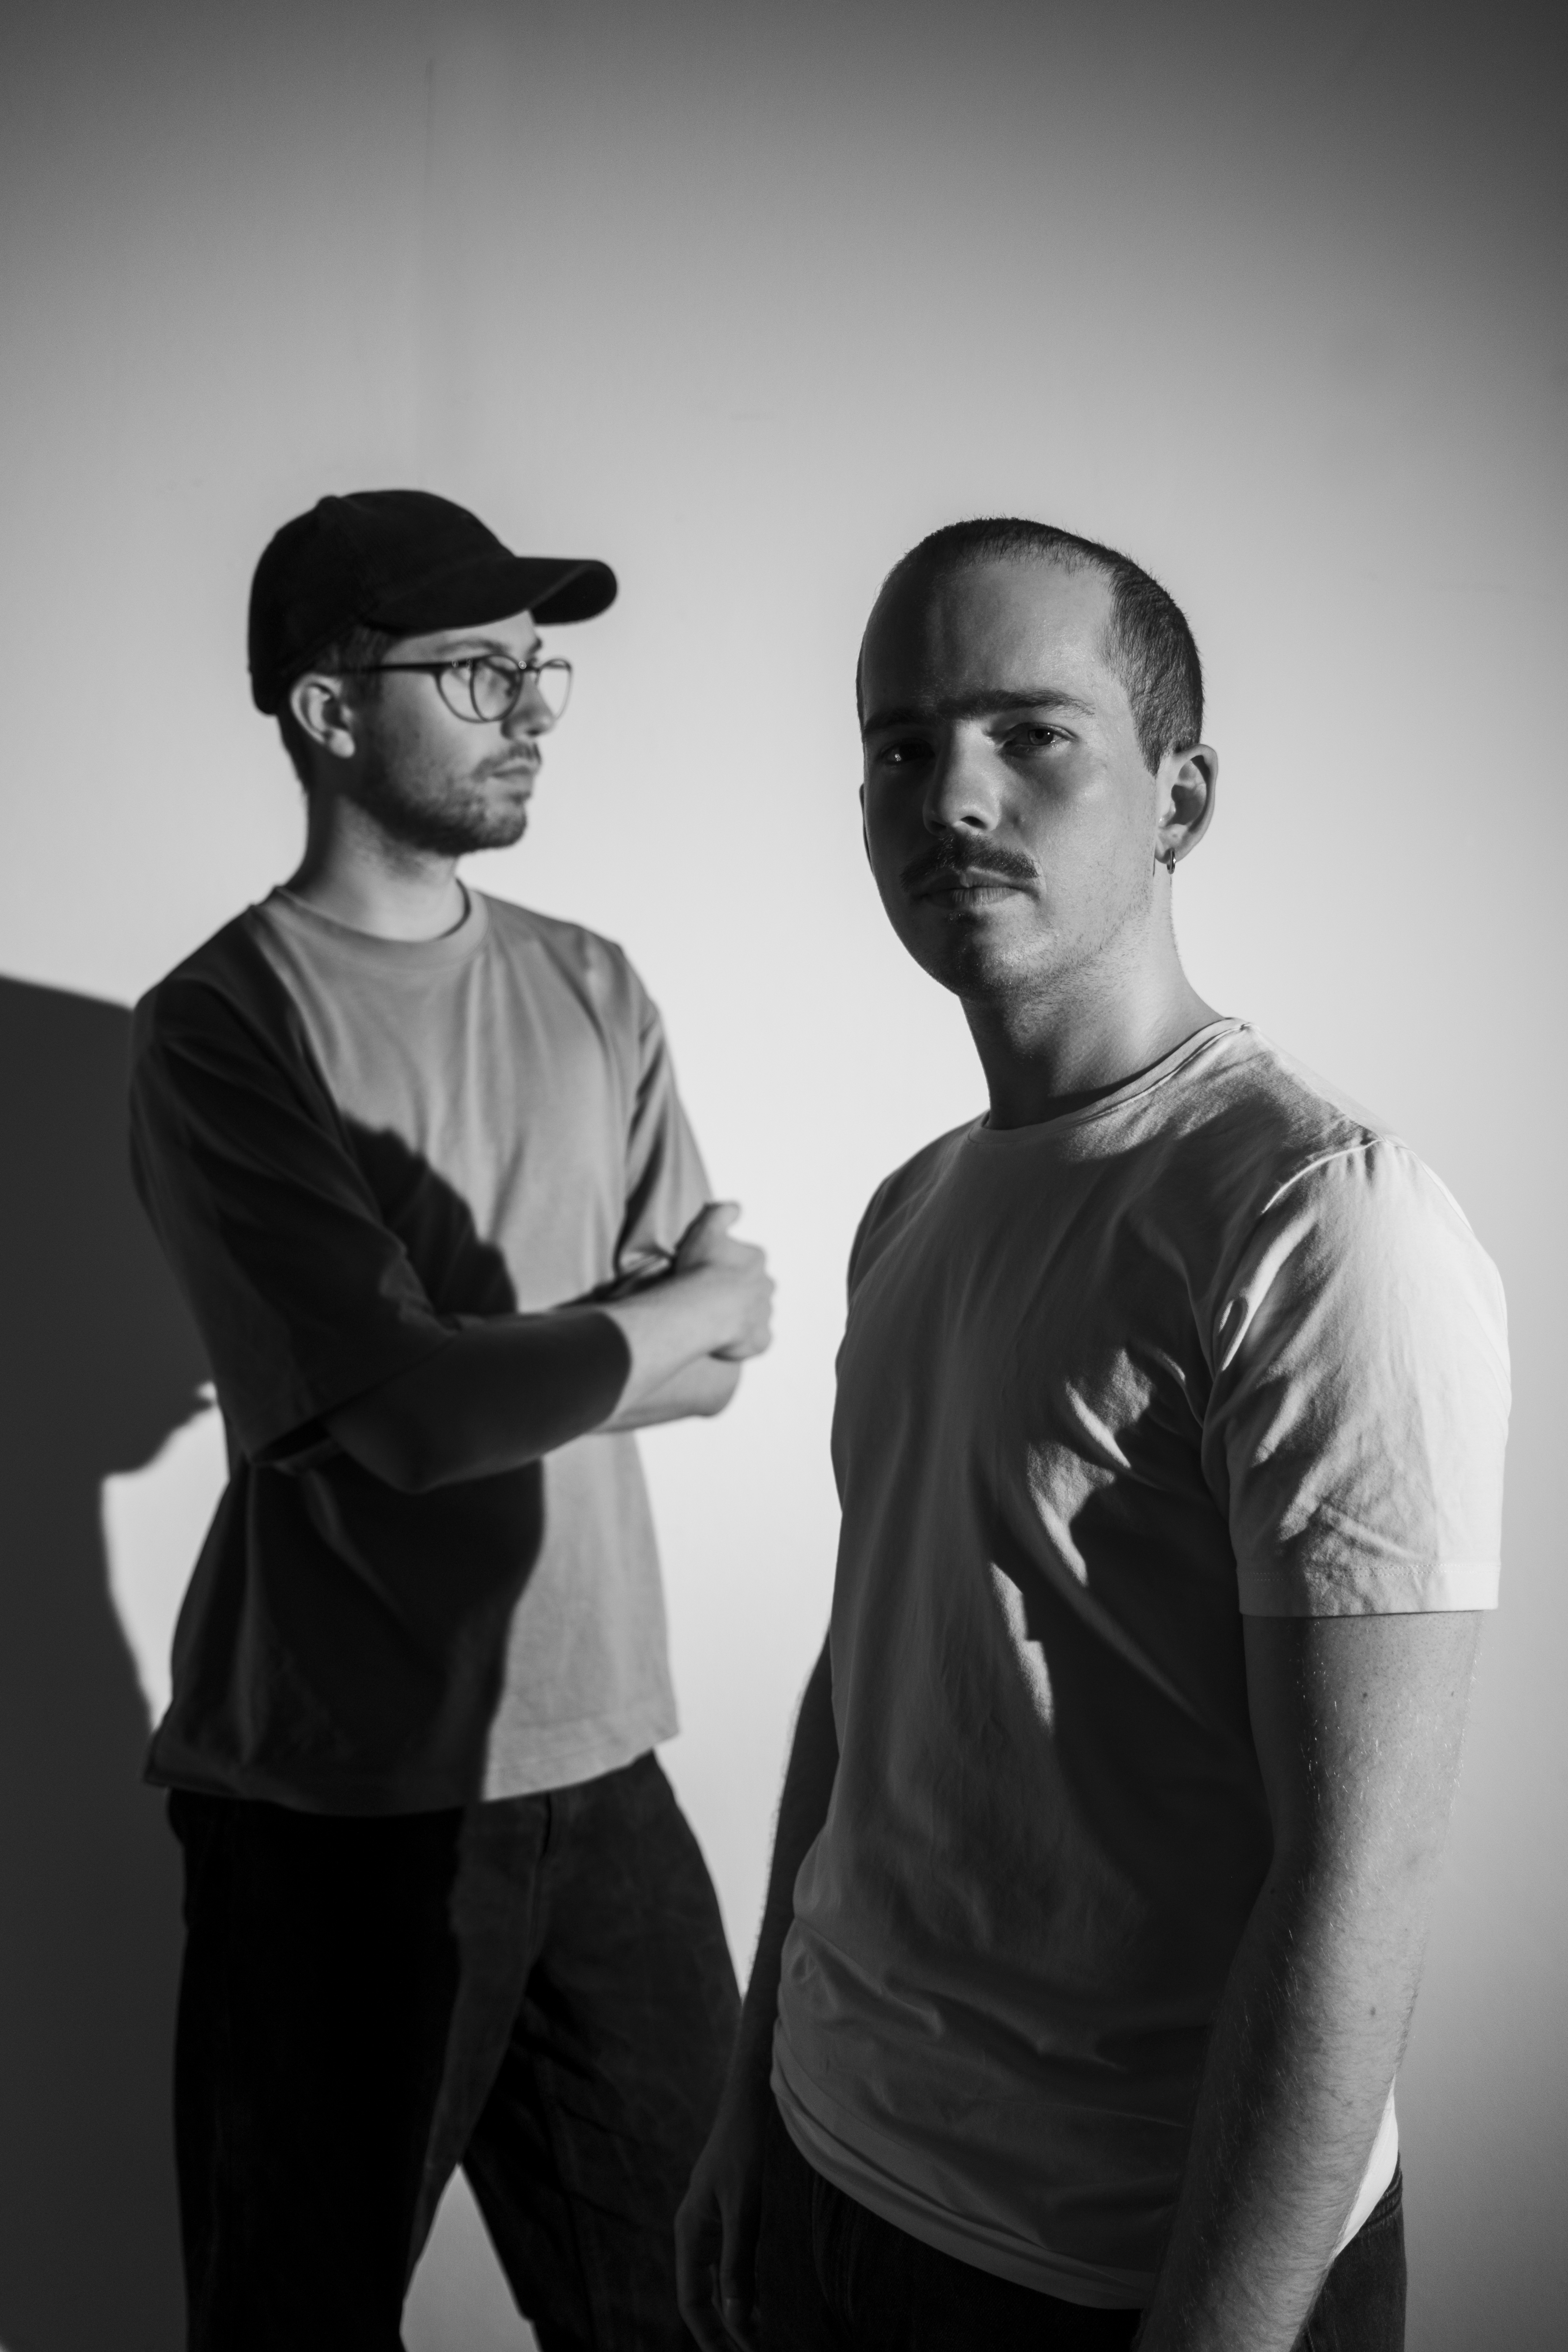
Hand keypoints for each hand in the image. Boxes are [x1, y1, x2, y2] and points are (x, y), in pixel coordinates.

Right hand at [672, 1202, 773, 1361]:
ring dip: (742, 1315)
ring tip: (716, 1320)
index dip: (729, 1265)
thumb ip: (721, 1213)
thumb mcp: (707, 1229)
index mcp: (756, 1260)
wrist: (703, 1308)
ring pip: (757, 1313)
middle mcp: (766, 1285)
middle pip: (756, 1286)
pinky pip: (757, 1340)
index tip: (710, 1271)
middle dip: (740, 1290)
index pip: (749, 1259)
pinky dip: (746, 1340)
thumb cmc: (702, 1268)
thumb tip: (737, 1207)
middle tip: (713, 1297)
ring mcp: (765, 1314)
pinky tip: (727, 1340)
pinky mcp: (761, 1340)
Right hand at [675, 2070, 769, 2351]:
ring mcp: (714, 2221)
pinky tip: (771, 2293)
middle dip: (726, 2329)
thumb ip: (737, 2262)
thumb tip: (735, 2319)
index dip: (710, 2336)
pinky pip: (734, 2259)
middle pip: (703, 2295)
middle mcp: (698, 2230)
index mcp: (691, 2231)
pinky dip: (748, 2283)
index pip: (691, 2300)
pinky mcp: (733, 2211)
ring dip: (739, 2308)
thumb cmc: (747, 2147)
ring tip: (768, 2334)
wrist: (755, 2100)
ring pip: (721, 2279)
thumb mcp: (745, 2208)